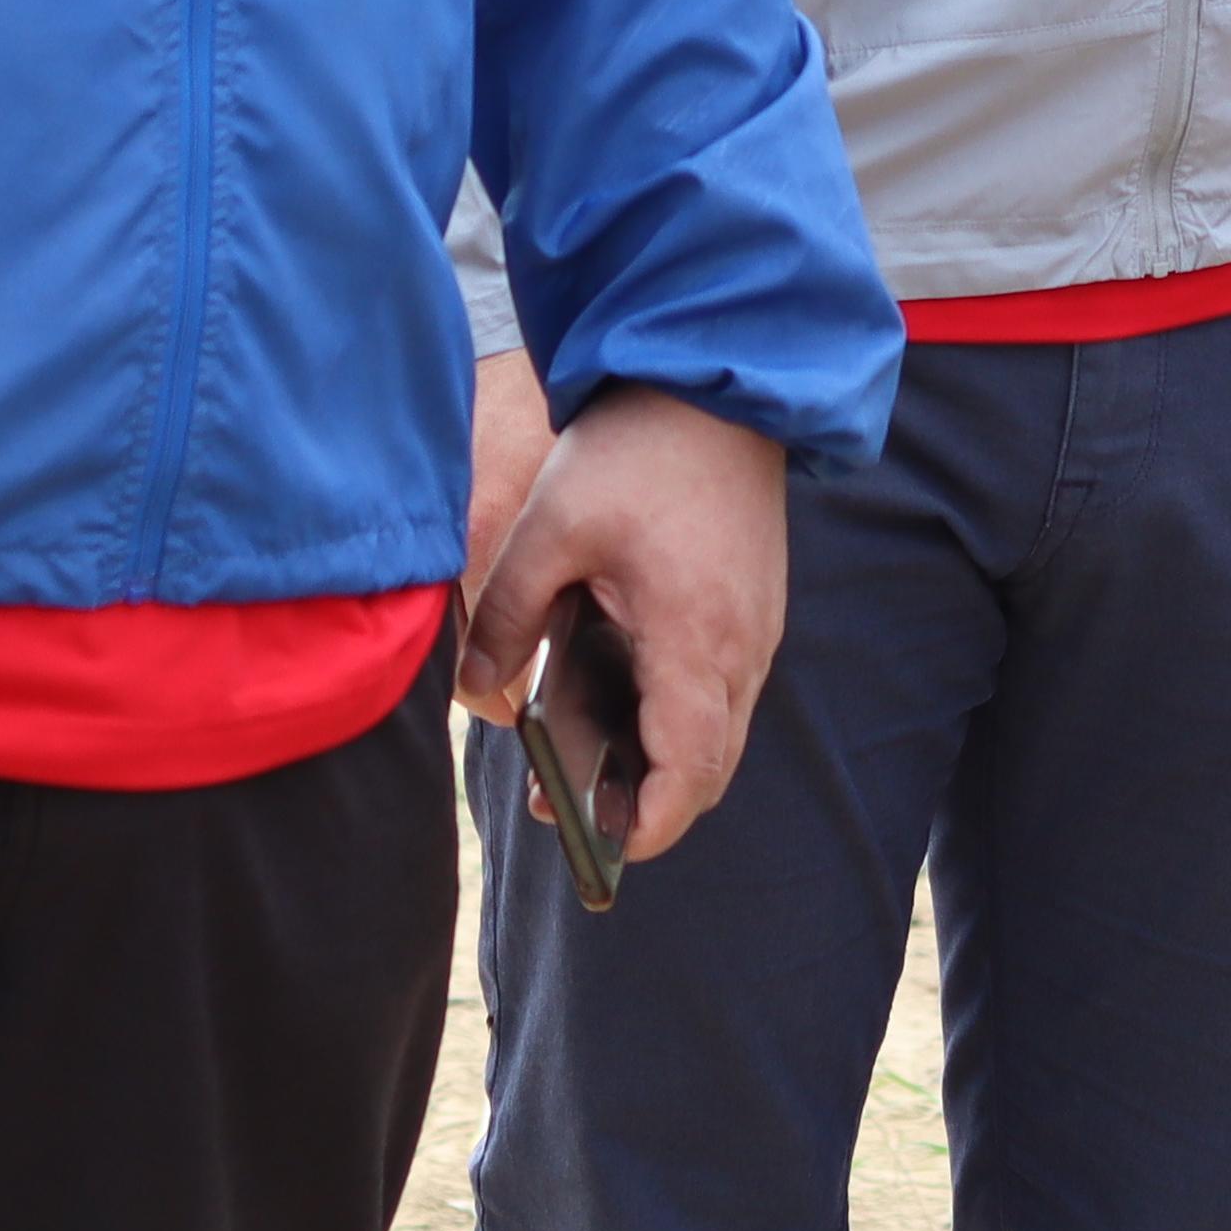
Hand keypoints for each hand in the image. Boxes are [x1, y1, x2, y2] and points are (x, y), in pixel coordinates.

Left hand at [454, 386, 787, 867]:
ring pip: (723, 730)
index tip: (607, 849)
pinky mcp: (756, 605)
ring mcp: (758, 627)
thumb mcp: (552, 527)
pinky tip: (625, 695)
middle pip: (712, 766)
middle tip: (575, 812)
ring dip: (668, 760)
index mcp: (695, 639)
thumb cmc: (636, 450)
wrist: (714, 381)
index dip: (654, 827)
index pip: (691, 771)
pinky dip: (684, 716)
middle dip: (652, 805)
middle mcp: (742, 647)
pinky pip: (727, 688)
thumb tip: (471, 689)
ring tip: (590, 760)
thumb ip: (508, 615)